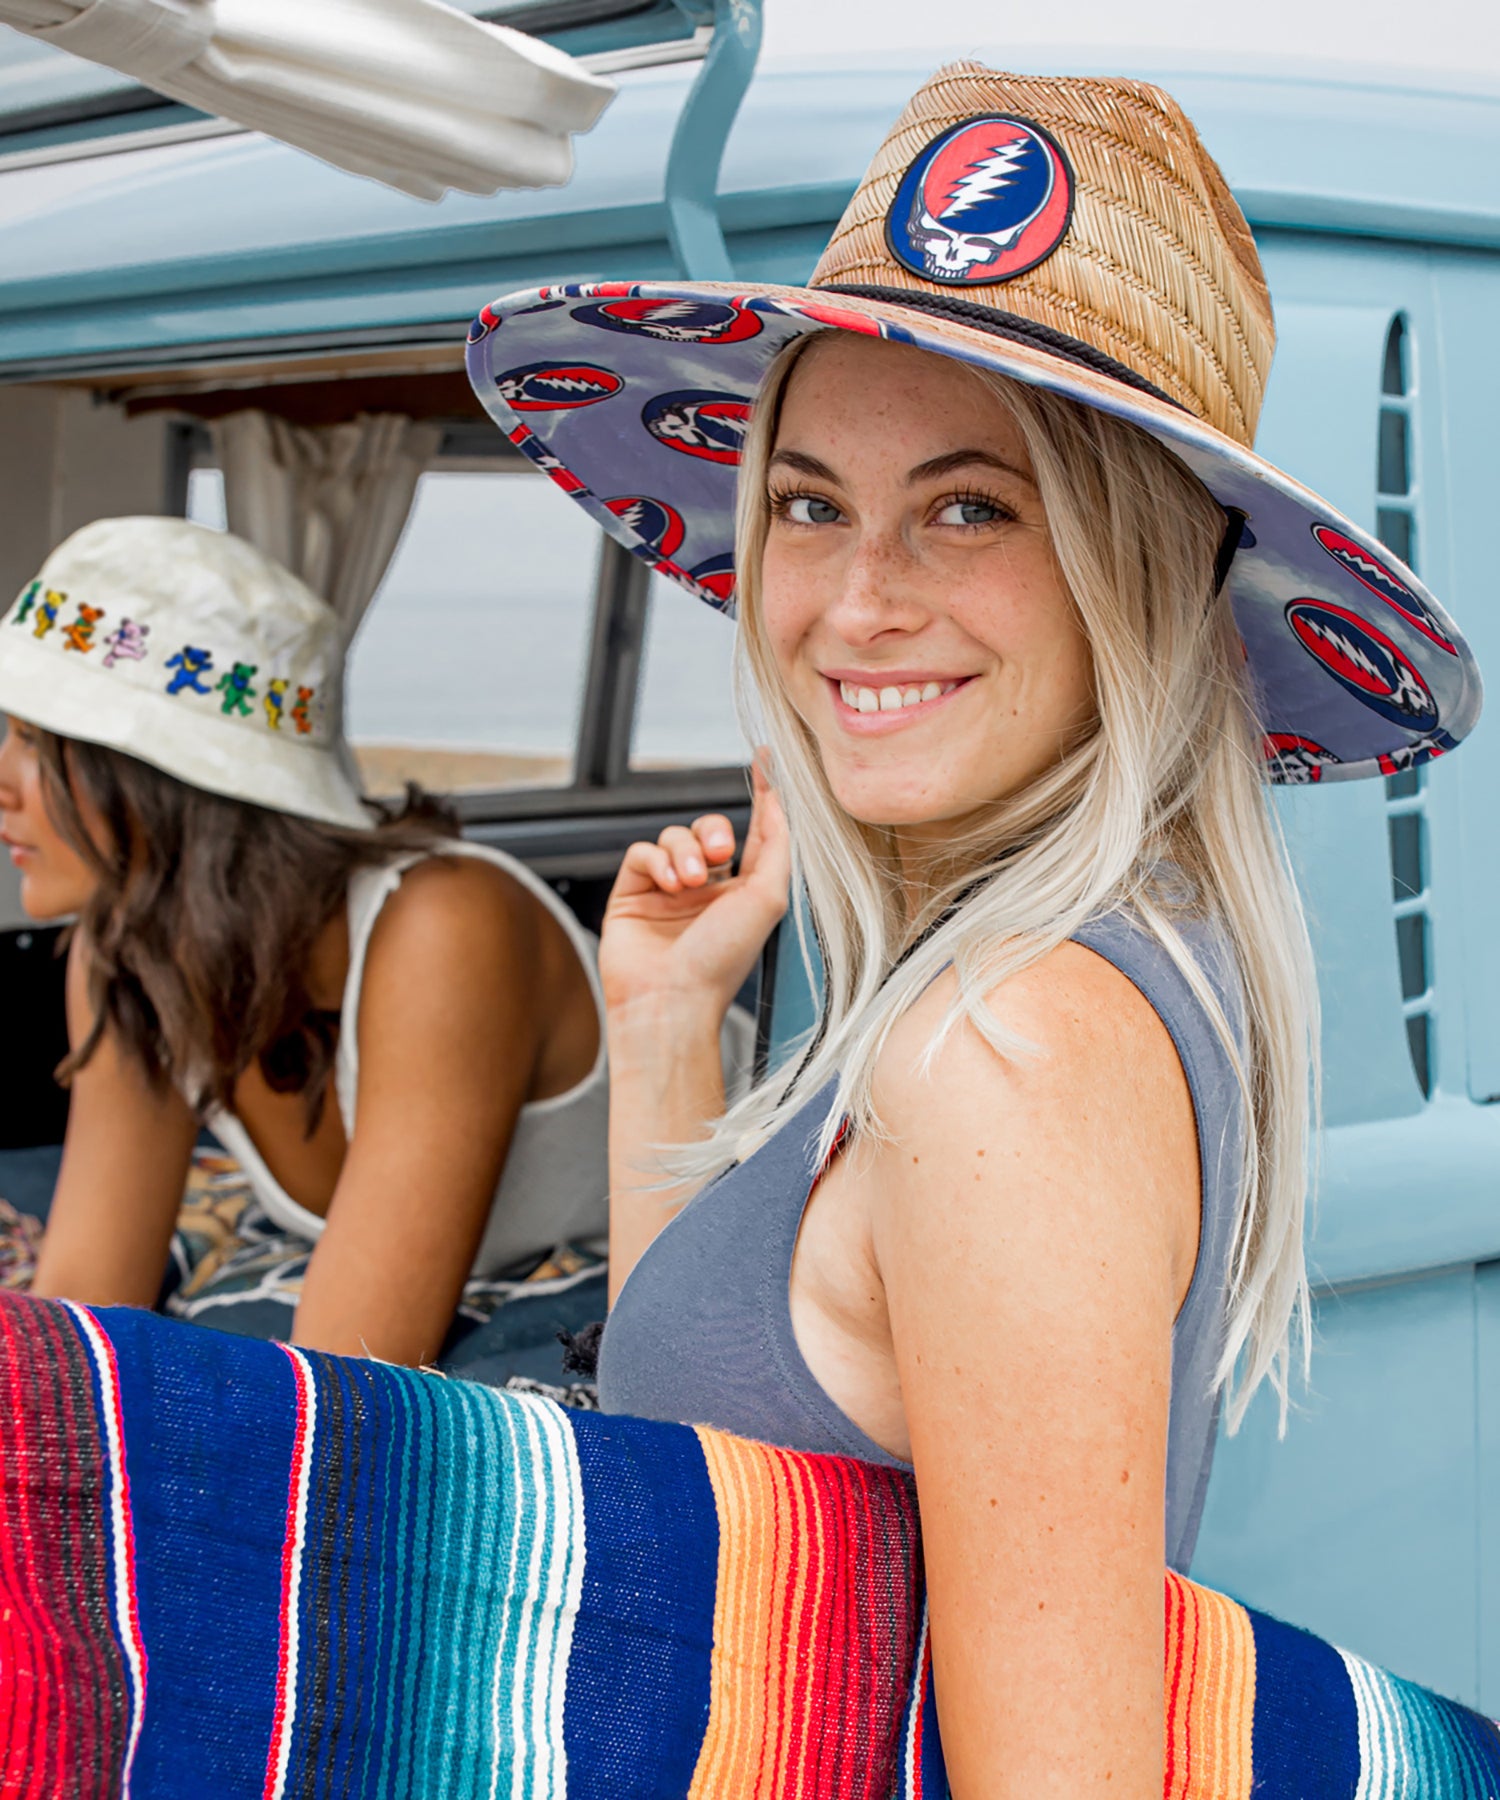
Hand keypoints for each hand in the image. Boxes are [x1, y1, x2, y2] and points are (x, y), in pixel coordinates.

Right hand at [600, 758, 789, 1024]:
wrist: (671, 999)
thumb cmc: (724, 960)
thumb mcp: (768, 898)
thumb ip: (776, 844)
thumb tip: (779, 801)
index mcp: (744, 892)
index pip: (754, 831)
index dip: (762, 795)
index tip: (767, 760)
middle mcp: (707, 889)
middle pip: (708, 828)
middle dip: (713, 830)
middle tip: (719, 854)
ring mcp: (667, 890)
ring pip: (673, 836)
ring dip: (684, 851)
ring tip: (688, 883)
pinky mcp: (631, 893)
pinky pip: (642, 852)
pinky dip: (656, 861)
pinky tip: (666, 885)